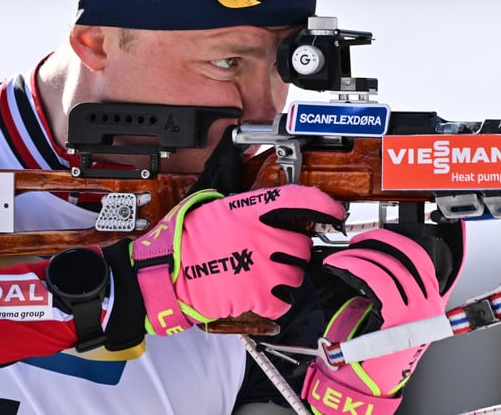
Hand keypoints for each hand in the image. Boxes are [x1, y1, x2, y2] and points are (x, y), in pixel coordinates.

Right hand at [131, 185, 345, 335]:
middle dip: (292, 251)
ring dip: (285, 277)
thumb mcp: (213, 206)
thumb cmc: (183, 239)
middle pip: (302, 245)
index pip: (300, 199)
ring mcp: (263, 266)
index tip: (335, 212)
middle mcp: (264, 235)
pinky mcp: (257, 295)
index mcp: (252, 209)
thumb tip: (262, 205)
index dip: (323, 204)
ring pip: (296, 275)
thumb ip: (244, 206)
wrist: (164, 271)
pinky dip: (275, 302)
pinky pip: (283, 301)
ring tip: (262, 276)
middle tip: (272, 256)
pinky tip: (259, 296)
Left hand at [303, 226, 465, 414]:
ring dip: (360, 254)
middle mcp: (429, 305)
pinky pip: (375, 278)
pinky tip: (341, 264)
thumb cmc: (377, 357)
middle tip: (360, 241)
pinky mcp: (397, 317)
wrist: (369, 387)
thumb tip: (376, 261)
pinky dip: (354, 265)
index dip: (399, 241)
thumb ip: (394, 292)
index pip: (422, 259)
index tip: (381, 236)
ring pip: (387, 264)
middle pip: (408, 255)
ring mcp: (416, 311)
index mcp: (431, 303)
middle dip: (380, 240)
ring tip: (342, 256)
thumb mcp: (393, 319)